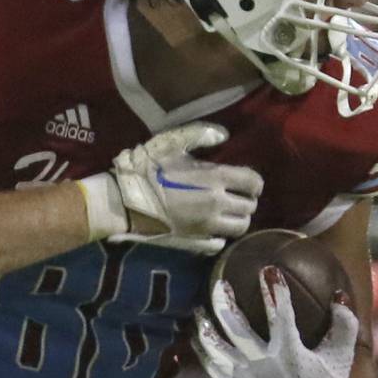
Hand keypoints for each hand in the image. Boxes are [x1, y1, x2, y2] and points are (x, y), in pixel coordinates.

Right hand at [101, 122, 261, 253]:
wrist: (124, 201)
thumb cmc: (147, 169)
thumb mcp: (171, 143)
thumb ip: (200, 135)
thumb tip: (224, 135)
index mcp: (215, 178)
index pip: (253, 183)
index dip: (254, 182)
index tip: (246, 182)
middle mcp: (217, 204)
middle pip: (249, 207)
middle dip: (246, 200)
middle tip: (235, 197)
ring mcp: (207, 226)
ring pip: (239, 227)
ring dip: (237, 219)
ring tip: (226, 213)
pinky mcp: (195, 242)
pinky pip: (219, 243)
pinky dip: (220, 236)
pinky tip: (211, 229)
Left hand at [193, 269, 359, 377]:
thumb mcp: (342, 358)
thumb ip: (344, 325)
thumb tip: (339, 293)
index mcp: (290, 355)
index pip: (282, 315)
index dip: (275, 291)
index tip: (268, 269)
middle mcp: (264, 365)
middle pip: (237, 329)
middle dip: (225, 303)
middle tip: (219, 283)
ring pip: (217, 349)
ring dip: (204, 327)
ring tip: (196, 309)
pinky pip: (213, 368)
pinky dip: (201, 351)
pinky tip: (195, 336)